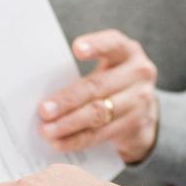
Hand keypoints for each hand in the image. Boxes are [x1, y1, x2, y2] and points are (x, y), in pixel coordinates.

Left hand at [38, 30, 158, 164]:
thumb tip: (42, 92)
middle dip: (68, 99)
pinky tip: (60, 142)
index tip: (76, 49)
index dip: (96, 45)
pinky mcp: (136, 124)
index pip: (113, 43)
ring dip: (69, 123)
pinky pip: (101, 133)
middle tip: (43, 110)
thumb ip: (83, 74)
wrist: (143, 111)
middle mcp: (138, 73)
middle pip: (98, 86)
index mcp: (127, 51)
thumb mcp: (106, 69)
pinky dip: (77, 139)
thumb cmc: (111, 83)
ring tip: (47, 130)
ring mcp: (140, 99)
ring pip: (99, 113)